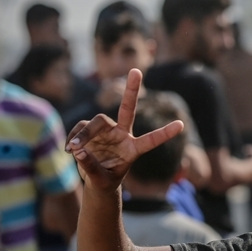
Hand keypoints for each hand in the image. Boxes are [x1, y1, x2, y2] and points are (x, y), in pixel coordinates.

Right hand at [66, 69, 183, 193]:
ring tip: (73, 149)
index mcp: (134, 149)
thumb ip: (91, 166)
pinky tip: (69, 150)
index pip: (151, 140)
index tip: (182, 125)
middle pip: (127, 109)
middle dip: (132, 90)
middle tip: (137, 70)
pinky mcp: (91, 130)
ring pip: (96, 122)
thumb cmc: (105, 180)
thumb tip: (79, 150)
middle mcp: (122, 135)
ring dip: (84, 134)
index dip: (165, 133)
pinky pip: (80, 128)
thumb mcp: (101, 180)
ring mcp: (107, 131)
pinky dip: (73, 137)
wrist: (96, 180)